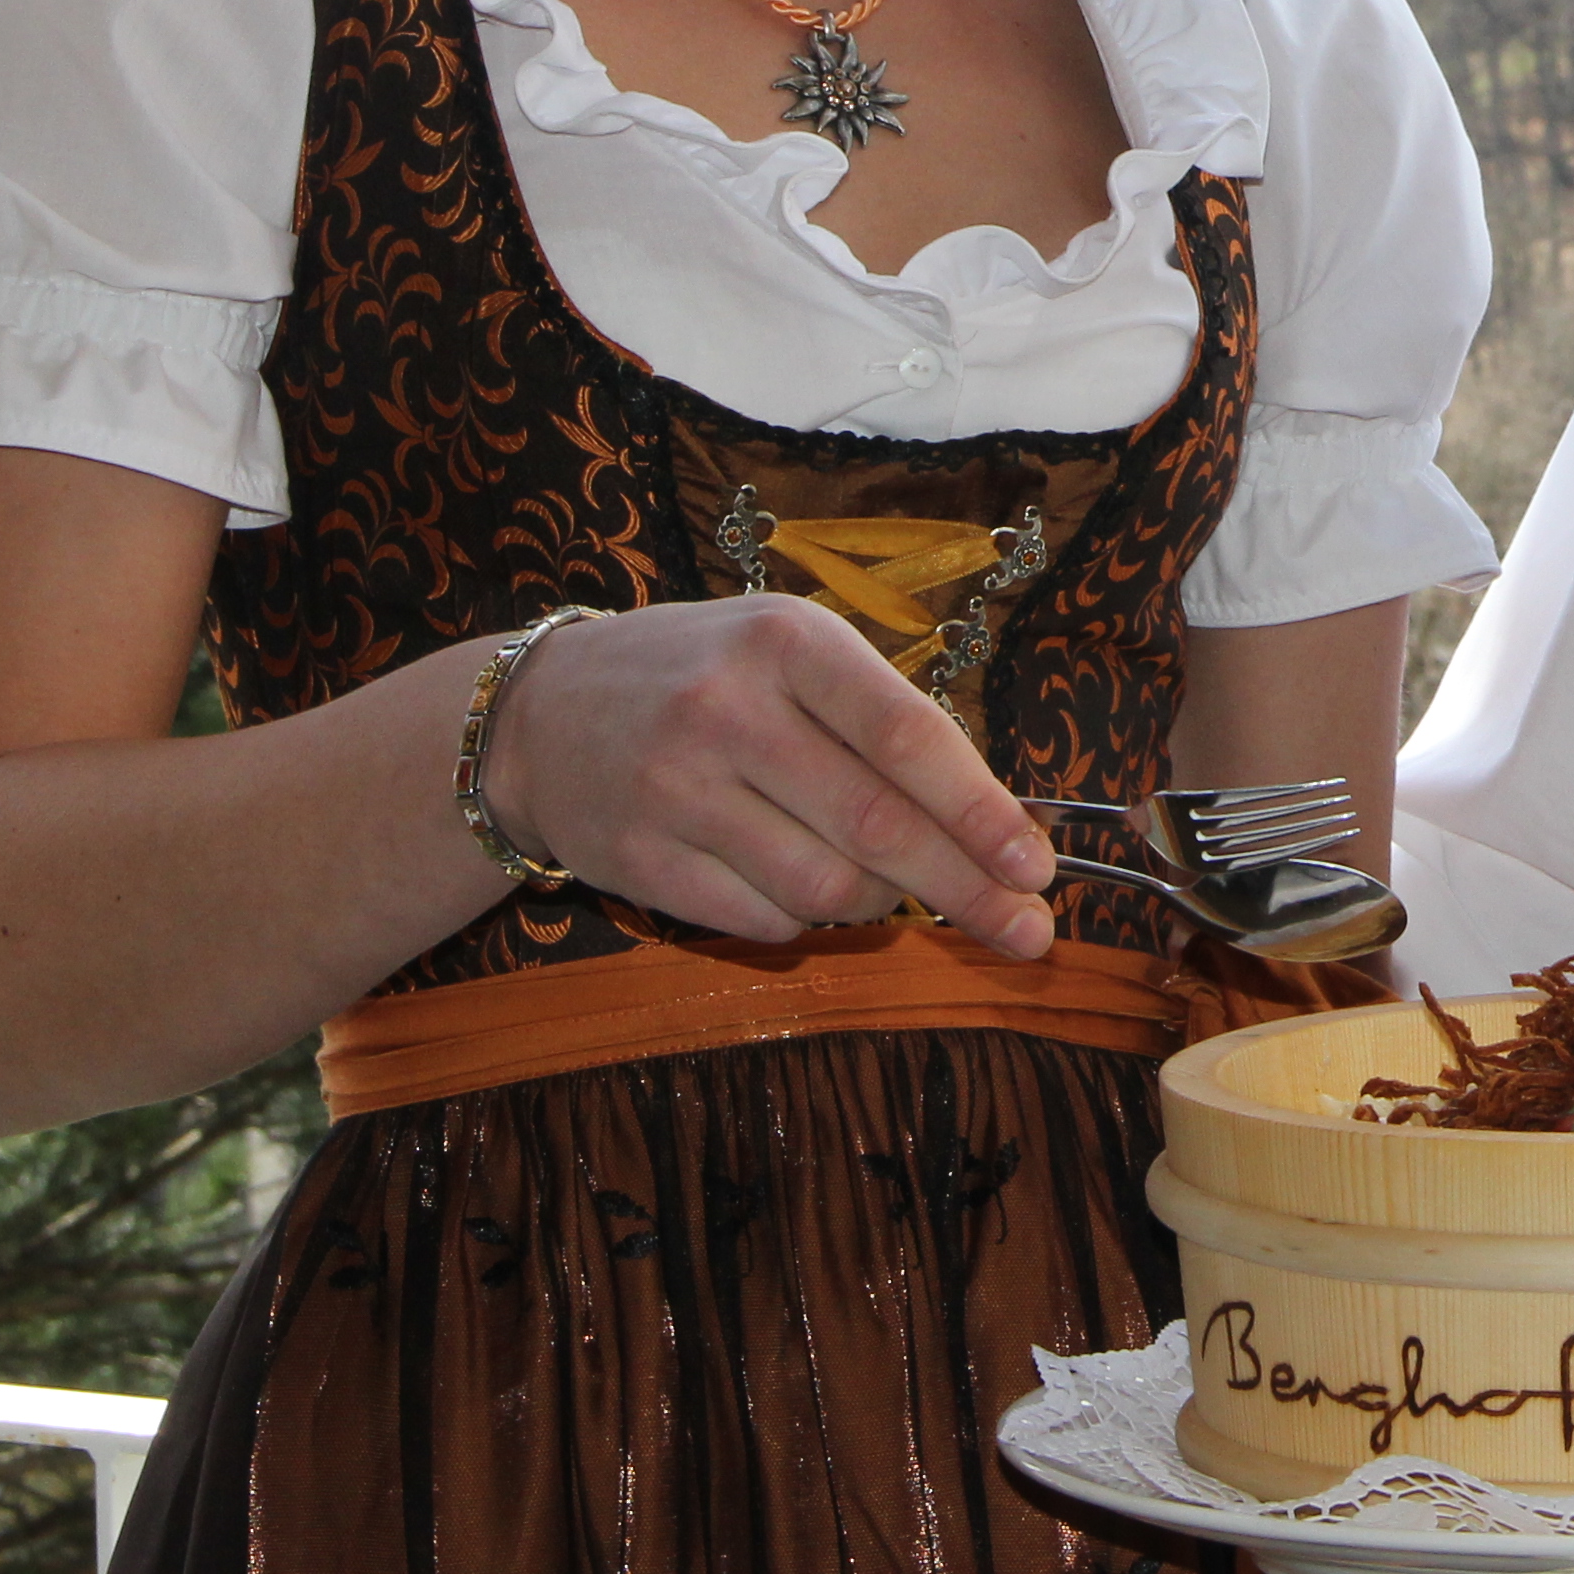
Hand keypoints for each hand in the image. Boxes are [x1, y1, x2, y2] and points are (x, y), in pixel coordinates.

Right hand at [474, 597, 1054, 955]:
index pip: (907, 736)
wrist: (537, 715)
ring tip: (883, 881)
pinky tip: (796, 882)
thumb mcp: (791, 656)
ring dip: (880, 901)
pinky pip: (767, 921)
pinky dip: (806, 919)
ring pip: (827, 887)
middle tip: (1028, 933)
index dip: (981, 811)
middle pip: (877, 826)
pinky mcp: (641, 862)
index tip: (1037, 866)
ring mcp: (677, 790)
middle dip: (968, 889)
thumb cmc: (704, 679)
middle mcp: (728, 710)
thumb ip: (884, 722)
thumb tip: (997, 823)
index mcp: (786, 640)